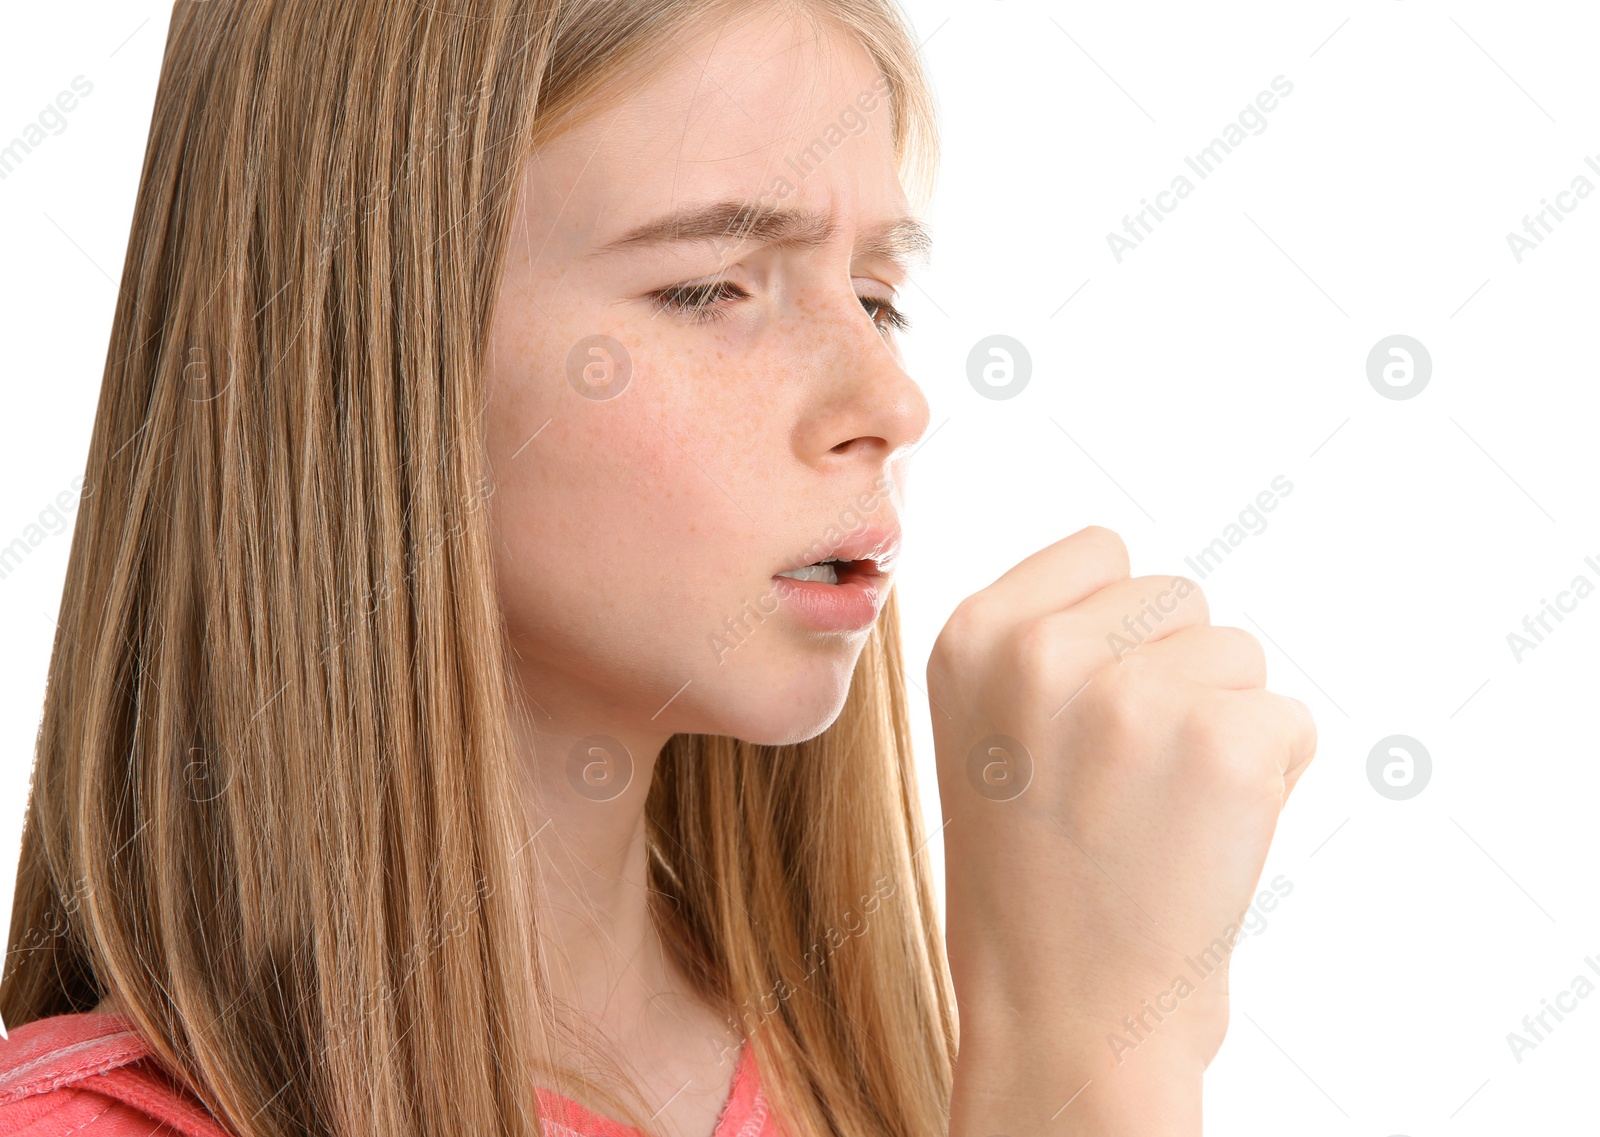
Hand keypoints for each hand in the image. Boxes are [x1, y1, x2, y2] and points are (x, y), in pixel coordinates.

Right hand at [930, 527, 1316, 1131]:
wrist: (1061, 1018)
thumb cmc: (1028, 883)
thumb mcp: (981, 735)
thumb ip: (1036, 645)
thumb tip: (1144, 586)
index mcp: (970, 635)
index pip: (1102, 551)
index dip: (1117, 631)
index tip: (1093, 715)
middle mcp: (1044, 650)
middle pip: (1177, 597)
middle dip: (1174, 672)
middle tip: (1128, 779)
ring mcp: (1133, 694)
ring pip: (1239, 655)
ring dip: (1223, 724)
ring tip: (1162, 814)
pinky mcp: (1223, 743)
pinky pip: (1290, 719)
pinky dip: (1272, 777)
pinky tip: (1207, 839)